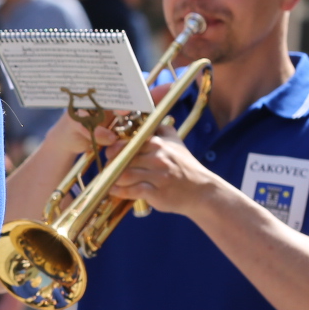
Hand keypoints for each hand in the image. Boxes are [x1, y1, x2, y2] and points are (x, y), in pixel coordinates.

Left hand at [102, 128, 216, 218]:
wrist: (201, 190)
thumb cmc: (186, 166)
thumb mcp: (176, 142)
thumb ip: (161, 129)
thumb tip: (149, 116)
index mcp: (158, 143)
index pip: (129, 142)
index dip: (115, 148)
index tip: (110, 153)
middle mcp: (158, 157)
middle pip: (123, 158)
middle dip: (111, 163)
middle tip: (107, 167)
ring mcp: (157, 175)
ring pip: (124, 174)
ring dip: (113, 178)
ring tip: (109, 179)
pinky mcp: (156, 192)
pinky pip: (131, 191)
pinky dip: (119, 191)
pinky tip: (114, 190)